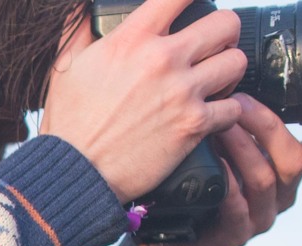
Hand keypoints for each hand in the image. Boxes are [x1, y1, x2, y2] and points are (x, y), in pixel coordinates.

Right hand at [41, 0, 249, 201]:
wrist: (74, 173)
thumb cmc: (68, 124)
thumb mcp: (65, 67)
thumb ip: (81, 30)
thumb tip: (86, 7)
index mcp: (132, 39)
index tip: (194, 4)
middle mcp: (163, 59)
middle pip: (226, 23)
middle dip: (223, 34)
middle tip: (213, 48)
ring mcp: (182, 92)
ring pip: (237, 62)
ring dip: (228, 72)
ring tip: (215, 83)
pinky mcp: (194, 125)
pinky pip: (234, 108)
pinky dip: (226, 113)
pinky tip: (211, 116)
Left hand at [142, 101, 301, 245]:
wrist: (180, 241)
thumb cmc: (209, 191)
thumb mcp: (231, 157)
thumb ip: (244, 132)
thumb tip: (238, 93)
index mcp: (286, 176)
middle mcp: (280, 196)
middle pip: (292, 161)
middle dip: (266, 127)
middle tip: (239, 104)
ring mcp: (259, 217)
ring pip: (264, 179)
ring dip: (243, 148)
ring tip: (221, 126)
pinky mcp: (235, 234)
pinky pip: (237, 207)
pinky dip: (228, 184)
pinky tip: (216, 165)